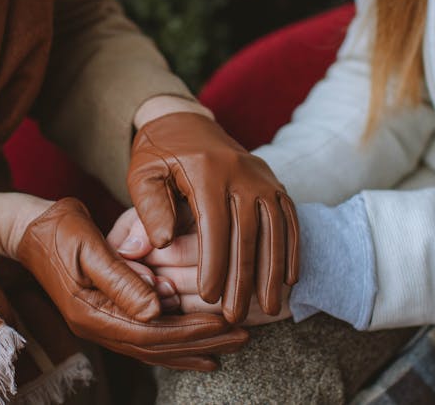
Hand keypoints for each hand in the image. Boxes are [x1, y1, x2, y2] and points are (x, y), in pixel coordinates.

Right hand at [16, 198, 248, 370]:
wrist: (28, 228)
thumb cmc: (58, 229)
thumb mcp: (89, 247)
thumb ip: (121, 278)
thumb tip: (157, 308)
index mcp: (92, 313)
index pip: (150, 332)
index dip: (190, 330)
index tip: (226, 323)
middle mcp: (97, 327)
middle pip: (157, 346)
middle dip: (202, 341)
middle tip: (243, 335)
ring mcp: (100, 324)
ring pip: (153, 348)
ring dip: (193, 347)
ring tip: (231, 344)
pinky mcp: (106, 315)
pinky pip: (146, 338)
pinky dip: (175, 343)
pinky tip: (198, 345)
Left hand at [127, 112, 299, 322]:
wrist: (186, 119)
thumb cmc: (159, 152)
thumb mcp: (142, 174)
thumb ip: (148, 207)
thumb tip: (160, 244)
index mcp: (207, 171)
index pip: (214, 226)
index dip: (213, 264)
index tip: (209, 298)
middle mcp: (242, 173)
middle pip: (247, 233)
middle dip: (244, 279)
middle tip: (235, 315)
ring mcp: (262, 177)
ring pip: (274, 229)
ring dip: (273, 271)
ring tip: (268, 307)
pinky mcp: (274, 182)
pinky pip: (289, 219)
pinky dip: (291, 249)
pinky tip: (289, 279)